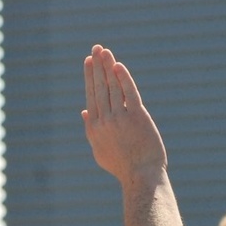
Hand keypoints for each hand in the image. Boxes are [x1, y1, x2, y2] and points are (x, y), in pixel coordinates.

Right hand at [82, 44, 166, 181]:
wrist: (141, 177)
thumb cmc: (122, 166)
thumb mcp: (100, 151)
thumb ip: (90, 129)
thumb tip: (84, 111)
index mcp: (94, 128)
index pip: (91, 96)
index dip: (89, 77)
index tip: (88, 61)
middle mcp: (105, 121)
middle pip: (99, 88)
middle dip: (96, 66)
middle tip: (95, 49)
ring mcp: (120, 118)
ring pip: (112, 87)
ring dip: (107, 67)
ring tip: (105, 52)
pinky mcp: (137, 117)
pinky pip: (129, 93)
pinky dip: (123, 78)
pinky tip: (119, 66)